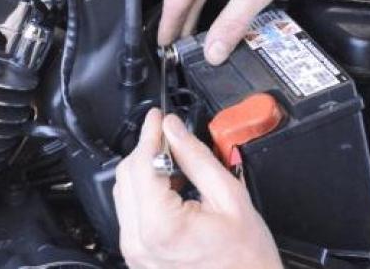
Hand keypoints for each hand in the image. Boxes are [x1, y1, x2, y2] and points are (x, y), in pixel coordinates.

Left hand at [113, 109, 282, 268]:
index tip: (158, 116)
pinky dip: (146, 191)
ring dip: (146, 169)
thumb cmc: (245, 258)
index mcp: (160, 226)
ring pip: (124, 192)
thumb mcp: (229, 196)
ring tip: (176, 161)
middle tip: (170, 133)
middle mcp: (139, 242)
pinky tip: (171, 185)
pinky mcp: (139, 256)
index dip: (150, 133)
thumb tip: (175, 130)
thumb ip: (197, 158)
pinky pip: (131, 212)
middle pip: (127, 176)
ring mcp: (136, 252)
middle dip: (147, 149)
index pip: (142, 163)